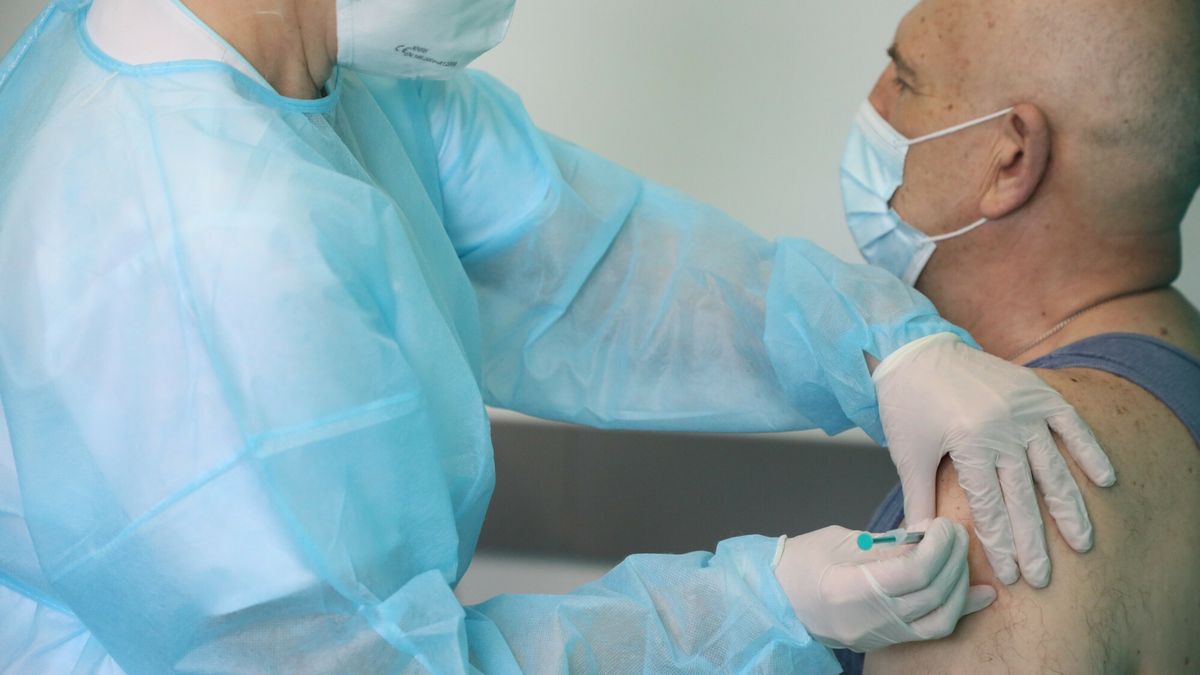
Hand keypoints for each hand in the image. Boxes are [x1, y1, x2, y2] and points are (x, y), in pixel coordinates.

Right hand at [773, 518, 994, 651]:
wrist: (776, 598)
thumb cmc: (798, 564)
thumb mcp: (840, 542)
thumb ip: (888, 543)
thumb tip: (927, 533)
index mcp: (848, 590)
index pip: (912, 572)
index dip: (936, 545)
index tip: (941, 524)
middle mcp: (867, 620)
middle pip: (931, 594)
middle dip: (952, 558)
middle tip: (955, 531)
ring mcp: (878, 636)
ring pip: (940, 617)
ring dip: (959, 584)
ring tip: (959, 555)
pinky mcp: (886, 640)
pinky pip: (932, 629)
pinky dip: (958, 608)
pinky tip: (980, 592)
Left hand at [873, 333, 1116, 586]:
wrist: (913, 348)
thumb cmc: (906, 403)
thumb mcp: (908, 453)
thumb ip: (918, 499)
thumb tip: (920, 541)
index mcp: (970, 443)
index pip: (991, 506)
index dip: (1002, 543)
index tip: (1013, 575)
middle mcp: (1003, 427)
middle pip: (1024, 496)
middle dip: (1034, 541)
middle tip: (1043, 576)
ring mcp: (1023, 408)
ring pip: (1052, 468)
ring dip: (1068, 507)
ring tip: (1082, 542)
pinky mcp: (1035, 391)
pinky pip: (1070, 423)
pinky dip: (1088, 450)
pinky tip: (1104, 480)